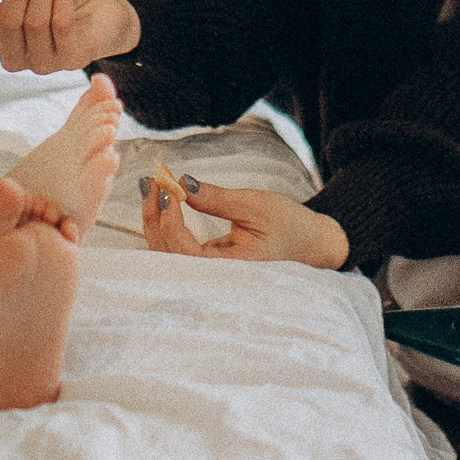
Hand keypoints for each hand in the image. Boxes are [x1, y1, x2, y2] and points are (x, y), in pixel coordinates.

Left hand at [141, 175, 348, 268]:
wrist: (309, 243)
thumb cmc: (288, 225)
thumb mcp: (255, 206)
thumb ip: (216, 199)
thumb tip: (182, 183)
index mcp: (230, 271)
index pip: (185, 253)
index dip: (170, 222)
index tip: (168, 190)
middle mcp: (213, 279)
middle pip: (168, 255)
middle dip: (154, 217)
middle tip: (151, 180)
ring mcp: (207, 274)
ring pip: (167, 254)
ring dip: (155, 219)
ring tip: (151, 185)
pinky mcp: (204, 264)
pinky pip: (175, 250)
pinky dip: (165, 225)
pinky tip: (161, 201)